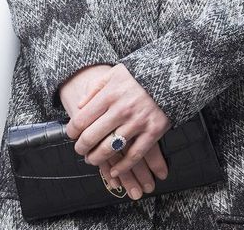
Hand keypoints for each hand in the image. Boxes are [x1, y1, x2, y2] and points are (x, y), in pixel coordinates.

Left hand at [65, 63, 170, 184]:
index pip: (81, 120)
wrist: (171, 74)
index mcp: (110, 94)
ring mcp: (138, 122)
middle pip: (91, 137)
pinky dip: (123, 167)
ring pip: (109, 149)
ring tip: (92, 159)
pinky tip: (115, 169)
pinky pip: (134, 155)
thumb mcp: (115, 73)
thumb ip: (95, 88)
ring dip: (96, 159)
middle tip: (80, 150)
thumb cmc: (140, 74)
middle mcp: (121, 109)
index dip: (72, 131)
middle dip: (81, 148)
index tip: (72, 134)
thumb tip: (79, 107)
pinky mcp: (153, 131)